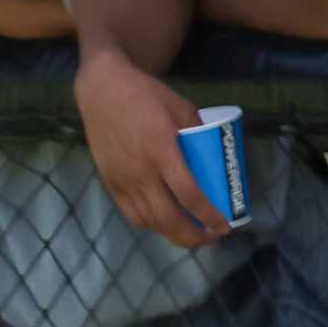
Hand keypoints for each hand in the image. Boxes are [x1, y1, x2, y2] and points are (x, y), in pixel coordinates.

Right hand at [74, 51, 230, 246]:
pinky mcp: (111, 183)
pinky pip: (133, 215)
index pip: (188, 195)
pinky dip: (152, 224)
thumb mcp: (181, 107)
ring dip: (174, 235)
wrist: (102, 90)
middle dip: (195, 236)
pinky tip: (165, 221)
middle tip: (212, 236)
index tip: (225, 225)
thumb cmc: (145, 95)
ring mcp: (123, 180)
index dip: (209, 216)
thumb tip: (214, 157)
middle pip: (169, 219)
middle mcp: (141, 172)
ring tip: (192, 233)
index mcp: (161, 151)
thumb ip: (198, 132)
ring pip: (151, 222)